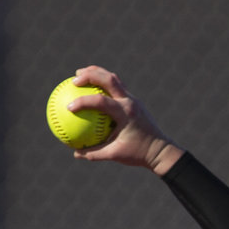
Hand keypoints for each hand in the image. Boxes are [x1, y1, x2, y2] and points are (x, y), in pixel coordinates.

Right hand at [65, 66, 182, 173]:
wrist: (160, 150)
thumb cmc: (138, 153)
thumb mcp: (115, 155)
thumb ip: (95, 153)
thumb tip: (75, 153)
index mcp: (125, 113)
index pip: (101, 102)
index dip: (83, 102)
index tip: (69, 107)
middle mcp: (130, 101)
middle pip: (109, 79)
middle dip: (90, 75)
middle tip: (74, 78)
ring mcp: (132, 98)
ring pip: (113, 78)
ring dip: (96, 73)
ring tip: (79, 75)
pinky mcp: (133, 100)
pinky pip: (116, 86)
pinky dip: (102, 83)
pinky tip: (90, 88)